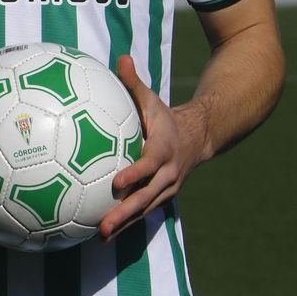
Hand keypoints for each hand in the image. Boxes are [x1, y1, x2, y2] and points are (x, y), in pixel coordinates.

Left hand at [99, 55, 207, 242]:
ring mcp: (165, 190)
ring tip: (100, 237)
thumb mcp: (152, 99)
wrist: (196, 138)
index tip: (117, 183)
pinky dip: (125, 223)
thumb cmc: (163, 116)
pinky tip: (101, 233)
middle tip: (103, 227)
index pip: (148, 165)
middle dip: (125, 214)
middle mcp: (167, 175)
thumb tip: (121, 58)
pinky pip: (141, 212)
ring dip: (124, 225)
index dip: (135, 174)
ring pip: (144, 211)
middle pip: (145, 198)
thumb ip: (134, 83)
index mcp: (163, 151)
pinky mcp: (160, 198)